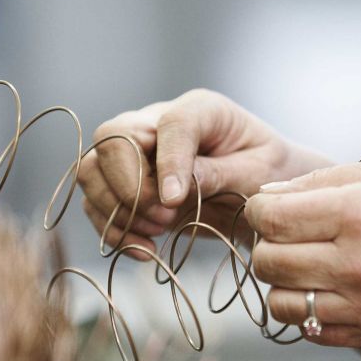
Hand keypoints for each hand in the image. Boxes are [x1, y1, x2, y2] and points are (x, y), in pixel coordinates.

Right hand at [78, 89, 329, 255]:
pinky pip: (96, 204)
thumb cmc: (268, 173)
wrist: (260, 192)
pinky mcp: (125, 186)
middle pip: (111, 138)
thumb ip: (218, 174)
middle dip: (129, 185)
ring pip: (91, 170)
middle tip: (164, 218)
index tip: (175, 201)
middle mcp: (156, 123)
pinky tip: (144, 251)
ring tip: (154, 235)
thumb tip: (173, 188)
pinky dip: (113, 231)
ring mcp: (135, 154)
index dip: (168, 161)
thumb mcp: (258, 172)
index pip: (170, 123)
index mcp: (200, 109)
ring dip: (114, 209)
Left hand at [245, 154, 360, 346]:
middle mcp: (357, 265)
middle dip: (268, 243)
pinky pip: (311, 331)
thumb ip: (322, 181)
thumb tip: (268, 194)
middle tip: (290, 233)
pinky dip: (308, 311)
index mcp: (359, 214)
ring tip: (307, 264)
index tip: (274, 205)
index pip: (270, 218)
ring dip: (283, 282)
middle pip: (267, 262)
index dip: (261, 208)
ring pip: (281, 304)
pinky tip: (327, 289)